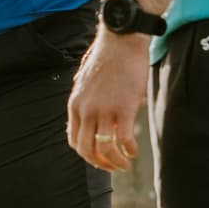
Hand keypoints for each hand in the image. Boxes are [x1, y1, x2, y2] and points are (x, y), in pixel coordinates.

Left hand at [68, 26, 148, 171]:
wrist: (121, 40)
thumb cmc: (107, 57)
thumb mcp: (85, 80)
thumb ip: (85, 100)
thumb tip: (89, 113)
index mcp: (75, 104)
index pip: (74, 140)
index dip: (86, 154)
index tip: (98, 157)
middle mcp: (86, 110)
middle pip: (86, 149)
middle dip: (100, 163)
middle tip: (112, 167)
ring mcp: (103, 110)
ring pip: (104, 149)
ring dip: (115, 162)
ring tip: (125, 164)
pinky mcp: (123, 108)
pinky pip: (123, 139)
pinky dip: (128, 150)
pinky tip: (134, 151)